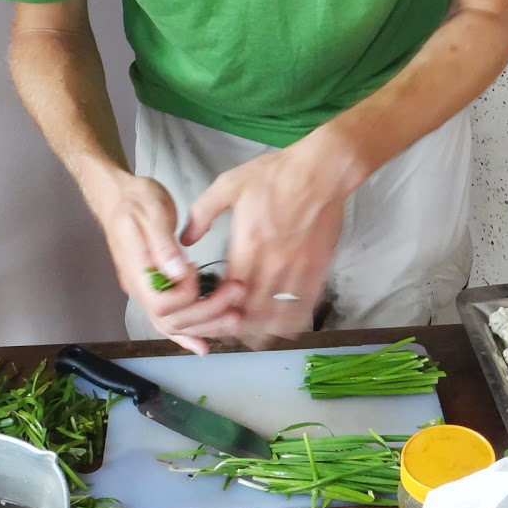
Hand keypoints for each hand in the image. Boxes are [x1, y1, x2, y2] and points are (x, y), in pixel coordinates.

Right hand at [88, 169, 246, 354]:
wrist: (119, 196)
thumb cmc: (135, 200)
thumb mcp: (150, 212)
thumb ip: (163, 245)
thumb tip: (178, 272)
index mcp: (136, 270)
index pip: (161, 303)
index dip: (186, 294)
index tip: (200, 271)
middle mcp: (139, 288)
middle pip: (171, 319)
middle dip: (208, 311)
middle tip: (237, 292)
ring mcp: (146, 291)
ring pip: (174, 324)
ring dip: (206, 323)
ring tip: (235, 315)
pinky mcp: (156, 289)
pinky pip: (170, 319)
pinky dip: (188, 335)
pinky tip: (204, 345)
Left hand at [181, 132, 356, 348]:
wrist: (322, 170)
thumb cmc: (276, 175)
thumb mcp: (229, 185)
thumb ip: (202, 213)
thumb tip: (185, 240)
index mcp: (248, 244)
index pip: (228, 290)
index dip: (217, 308)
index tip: (210, 313)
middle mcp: (272, 262)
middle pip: (253, 309)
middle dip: (238, 325)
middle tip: (229, 330)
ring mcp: (298, 268)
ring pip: (279, 313)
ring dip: (265, 329)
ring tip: (254, 337)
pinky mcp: (318, 267)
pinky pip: (305, 304)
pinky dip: (294, 320)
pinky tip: (285, 326)